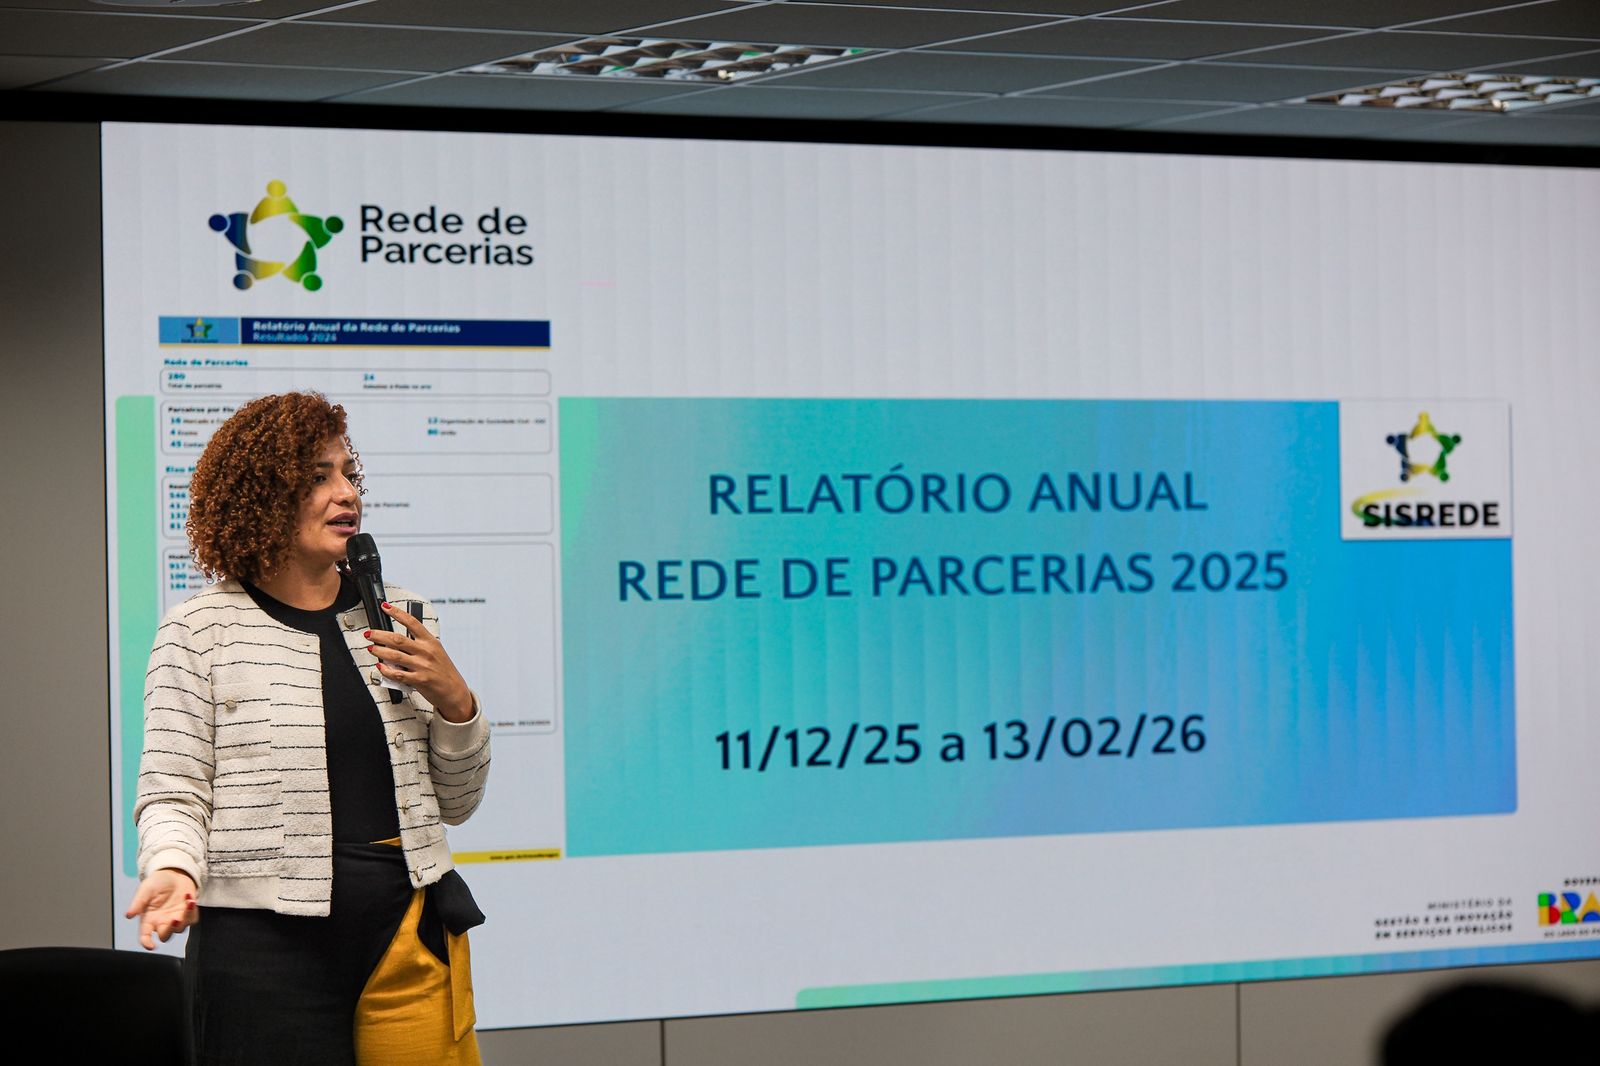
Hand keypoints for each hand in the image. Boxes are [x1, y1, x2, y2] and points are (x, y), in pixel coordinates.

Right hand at [125, 869, 197, 949]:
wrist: (174, 872)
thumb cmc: (157, 882)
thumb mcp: (145, 889)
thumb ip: (138, 903)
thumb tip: (129, 915)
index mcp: (148, 919)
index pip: (145, 936)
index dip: (146, 943)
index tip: (151, 945)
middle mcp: (161, 922)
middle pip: (166, 936)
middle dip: (171, 929)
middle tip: (175, 918)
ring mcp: (175, 918)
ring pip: (181, 928)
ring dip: (185, 916)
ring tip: (188, 901)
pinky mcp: (188, 913)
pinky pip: (192, 919)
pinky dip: (192, 910)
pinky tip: (189, 897)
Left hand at [368, 601, 475, 721]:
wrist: (454, 691)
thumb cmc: (444, 671)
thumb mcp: (436, 652)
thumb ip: (418, 647)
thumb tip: (396, 644)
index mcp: (431, 642)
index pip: (412, 622)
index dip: (397, 613)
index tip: (385, 607)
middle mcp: (426, 652)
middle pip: (398, 639)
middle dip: (379, 635)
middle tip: (369, 634)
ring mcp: (422, 666)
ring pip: (394, 655)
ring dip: (379, 651)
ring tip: (371, 649)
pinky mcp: (419, 680)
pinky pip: (397, 674)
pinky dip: (386, 670)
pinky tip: (381, 667)